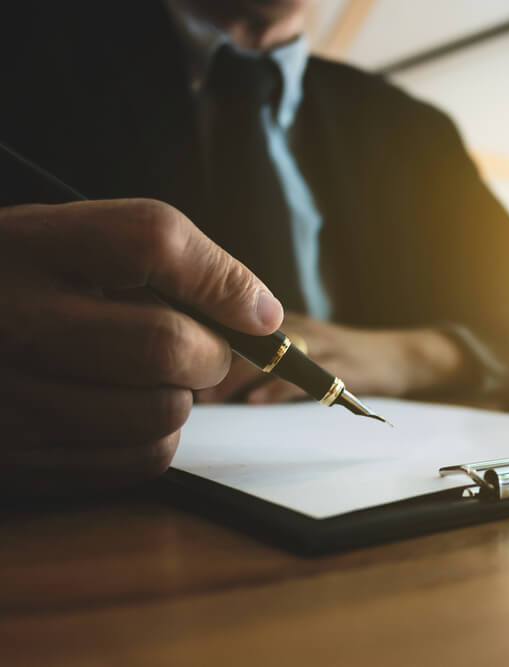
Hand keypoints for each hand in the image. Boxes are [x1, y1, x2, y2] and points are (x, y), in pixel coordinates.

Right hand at [0, 200, 282, 495]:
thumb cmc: (21, 290)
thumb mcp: (68, 243)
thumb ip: (164, 258)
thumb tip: (263, 315)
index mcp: (28, 246)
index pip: (151, 240)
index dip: (222, 278)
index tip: (256, 312)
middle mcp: (14, 321)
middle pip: (166, 345)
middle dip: (209, 351)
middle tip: (198, 348)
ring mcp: (12, 401)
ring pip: (164, 411)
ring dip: (181, 397)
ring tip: (144, 378)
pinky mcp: (21, 461)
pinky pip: (140, 459)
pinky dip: (155, 438)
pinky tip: (123, 411)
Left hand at [197, 312, 473, 404]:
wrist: (399, 356)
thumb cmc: (338, 359)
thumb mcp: (295, 349)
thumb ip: (253, 359)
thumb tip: (198, 382)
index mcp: (277, 321)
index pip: (228, 320)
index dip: (195, 338)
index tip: (164, 362)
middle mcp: (294, 326)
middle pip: (243, 336)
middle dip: (206, 360)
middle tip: (174, 386)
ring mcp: (320, 343)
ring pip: (270, 354)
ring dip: (234, 376)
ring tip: (205, 399)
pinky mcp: (343, 364)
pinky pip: (306, 376)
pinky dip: (278, 388)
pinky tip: (254, 402)